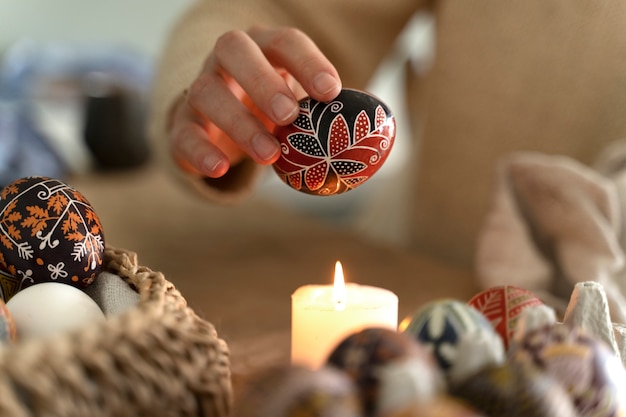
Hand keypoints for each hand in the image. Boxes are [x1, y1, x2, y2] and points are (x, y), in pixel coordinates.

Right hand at [168, 26, 341, 177]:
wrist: (226, 130)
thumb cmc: (274, 114)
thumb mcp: (301, 108)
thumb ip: (327, 115)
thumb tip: (374, 134)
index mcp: (264, 48)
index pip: (284, 42)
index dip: (307, 62)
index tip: (331, 91)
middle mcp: (227, 61)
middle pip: (234, 49)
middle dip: (262, 80)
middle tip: (289, 116)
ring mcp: (200, 90)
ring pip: (206, 92)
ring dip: (238, 122)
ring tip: (269, 154)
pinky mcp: (182, 125)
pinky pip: (182, 133)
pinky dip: (199, 150)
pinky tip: (220, 169)